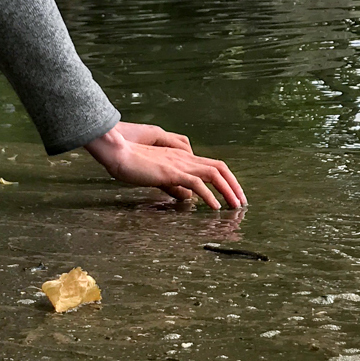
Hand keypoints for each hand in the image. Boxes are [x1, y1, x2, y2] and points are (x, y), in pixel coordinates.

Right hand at [84, 121, 245, 208]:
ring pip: (213, 173)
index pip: (213, 166)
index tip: (233, 194)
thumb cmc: (132, 164)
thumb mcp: (158, 177)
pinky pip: (196, 183)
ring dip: (228, 190)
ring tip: (236, 206)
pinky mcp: (171, 171)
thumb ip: (174, 185)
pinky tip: (215, 207)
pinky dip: (209, 195)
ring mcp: (179, 163)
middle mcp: (185, 158)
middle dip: (234, 185)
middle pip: (220, 167)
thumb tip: (188, 197)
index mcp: (182, 158)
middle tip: (242, 203)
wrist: (117, 153)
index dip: (227, 179)